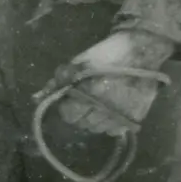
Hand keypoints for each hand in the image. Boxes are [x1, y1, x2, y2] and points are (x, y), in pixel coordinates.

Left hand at [33, 30, 174, 136]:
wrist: (142, 51)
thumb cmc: (106, 54)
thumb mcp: (79, 62)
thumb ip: (58, 81)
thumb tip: (37, 98)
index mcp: (91, 93)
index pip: (69, 115)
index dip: (66, 106)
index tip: (69, 98)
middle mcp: (106, 109)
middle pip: (82, 124)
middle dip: (79, 113)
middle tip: (84, 99)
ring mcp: (123, 115)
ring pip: (98, 129)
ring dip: (93, 119)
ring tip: (98, 104)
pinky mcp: (136, 117)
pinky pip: (115, 130)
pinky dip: (109, 123)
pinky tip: (110, 110)